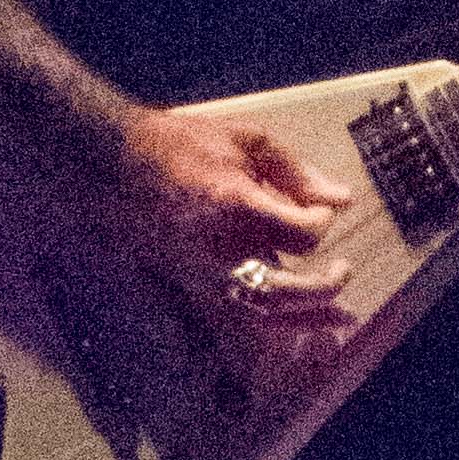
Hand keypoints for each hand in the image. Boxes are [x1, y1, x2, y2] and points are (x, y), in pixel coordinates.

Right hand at [107, 103, 355, 392]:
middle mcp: (219, 249)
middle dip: (324, 287)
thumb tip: (342, 199)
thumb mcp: (245, 140)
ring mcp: (200, 272)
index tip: (320, 209)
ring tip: (332, 311)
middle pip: (287, 290)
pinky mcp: (189, 283)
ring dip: (303, 317)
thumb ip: (296, 171)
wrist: (115, 163)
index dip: (321, 223)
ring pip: (262, 311)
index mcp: (235, 206)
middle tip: (344, 271)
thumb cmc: (181, 144)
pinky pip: (238, 312)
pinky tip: (294, 317)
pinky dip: (271, 319)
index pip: (302, 235)